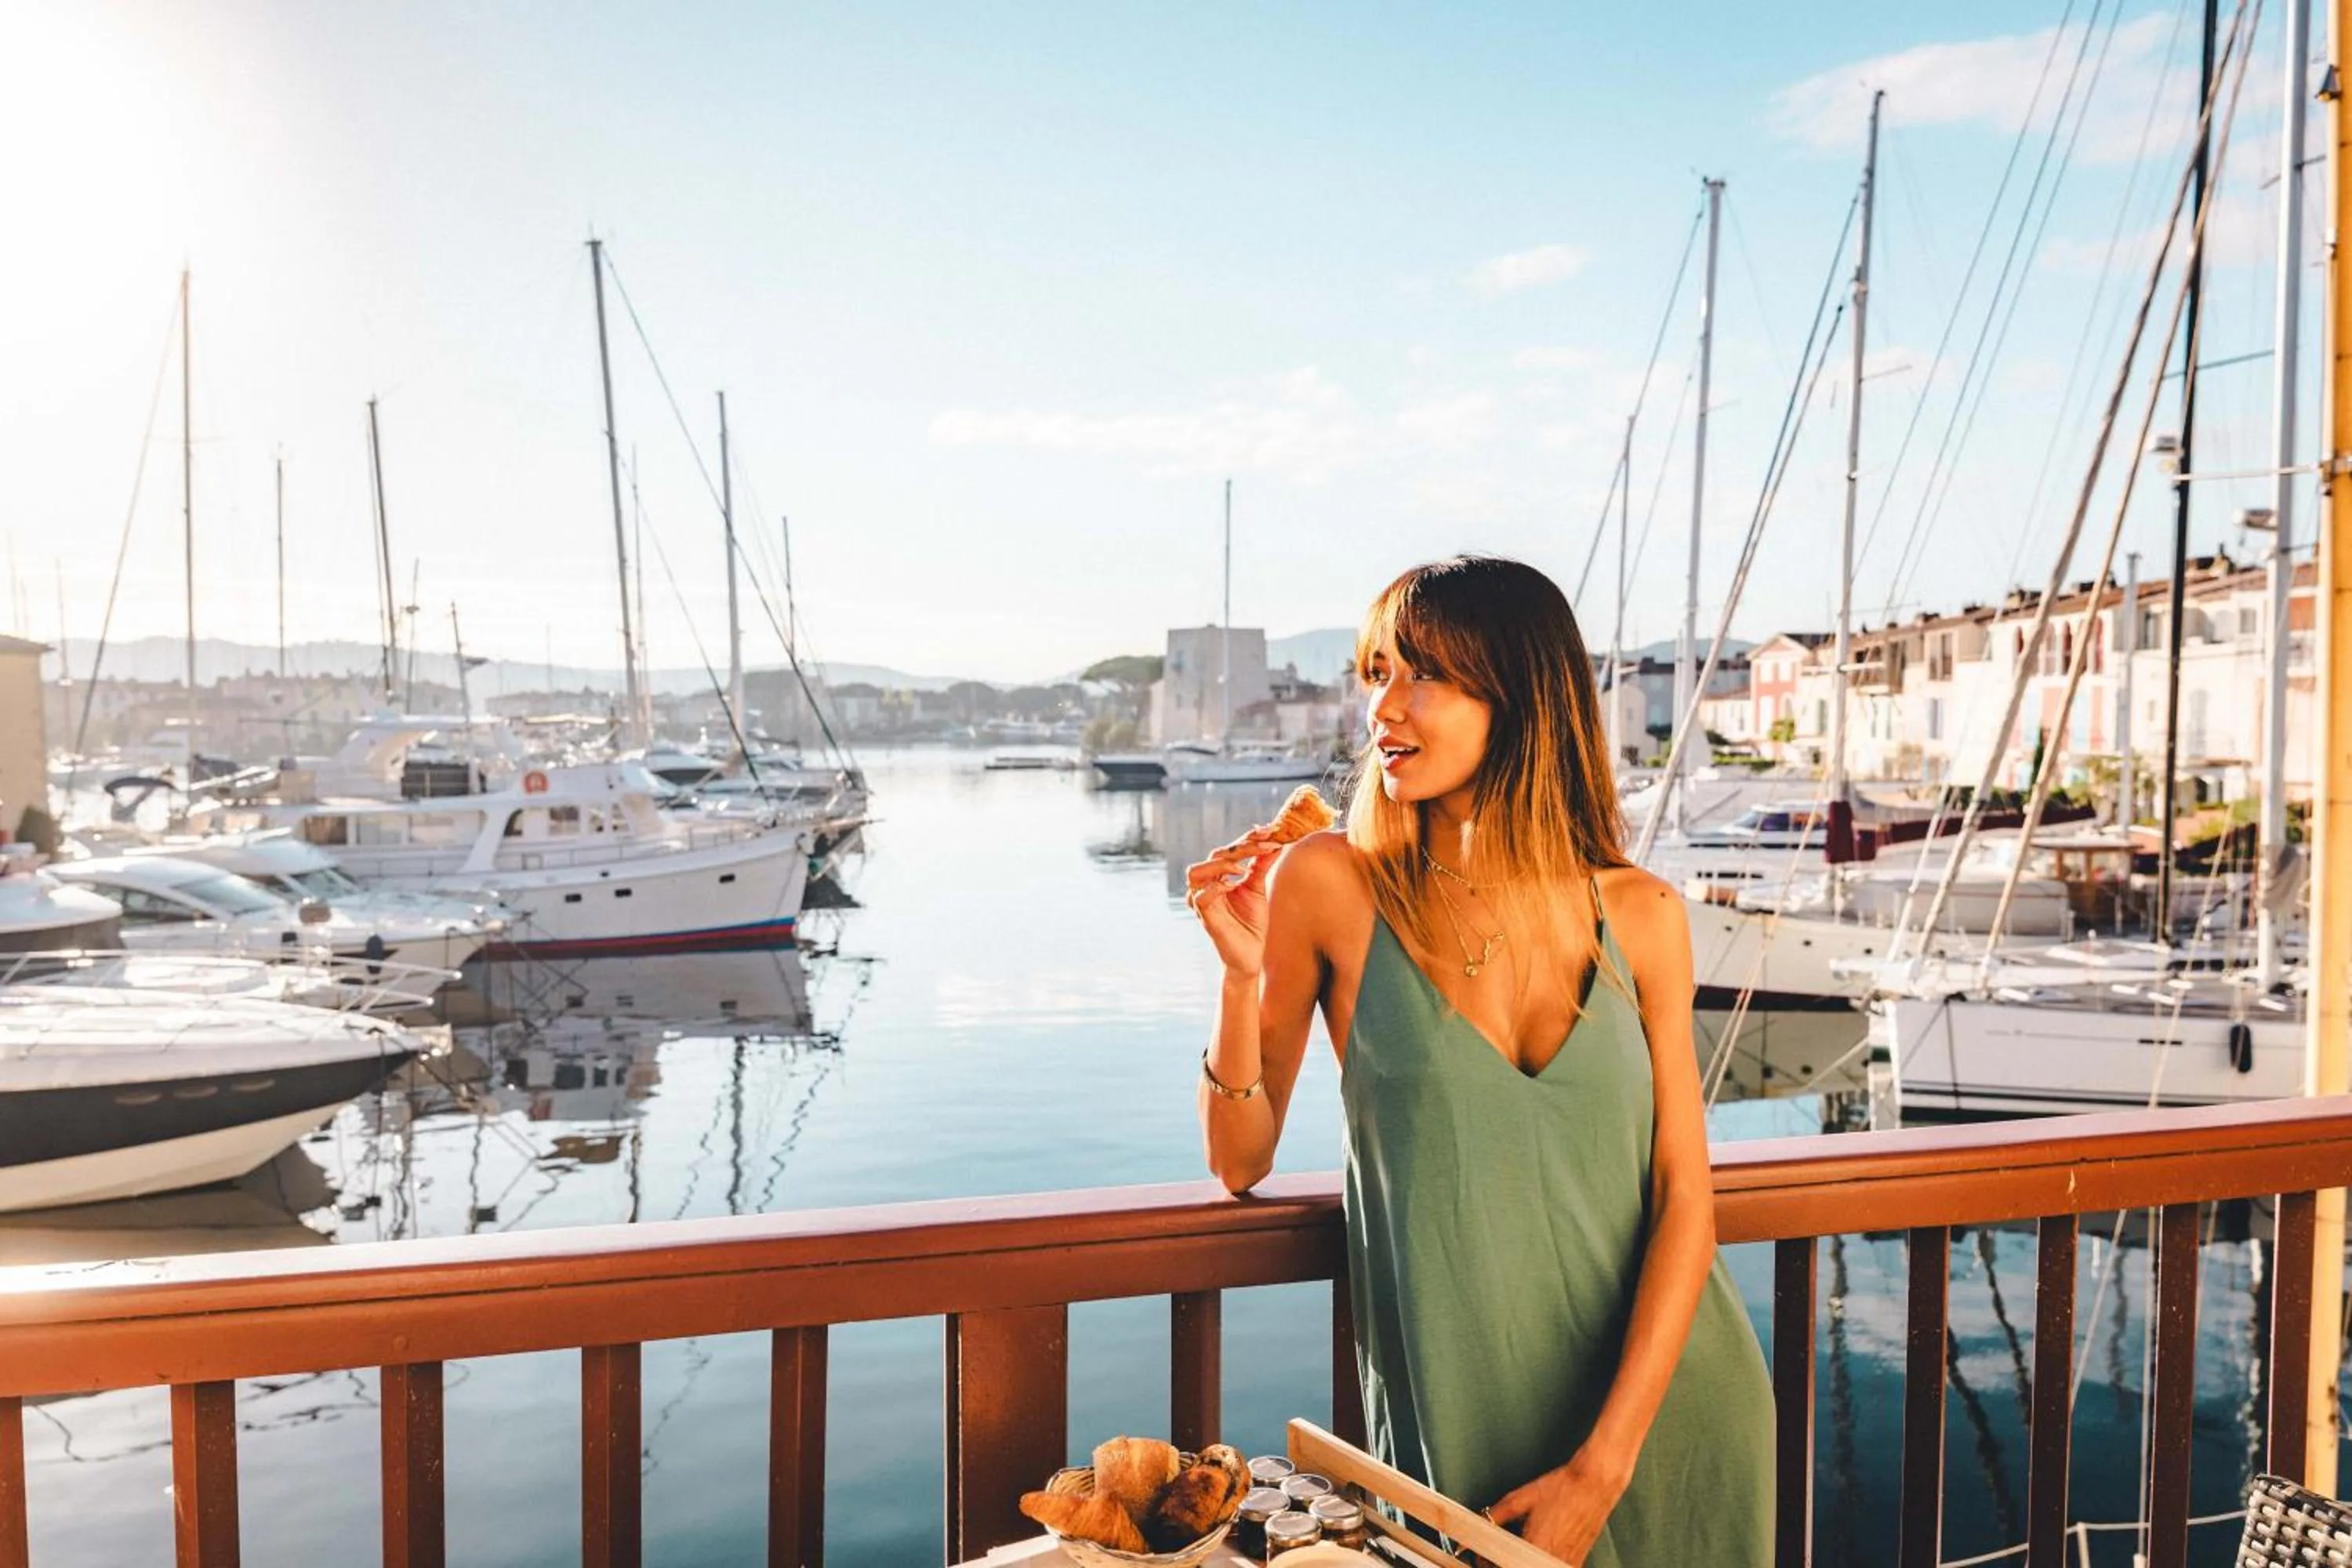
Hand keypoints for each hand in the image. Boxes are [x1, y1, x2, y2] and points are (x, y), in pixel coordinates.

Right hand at [1183, 829, 1280, 976]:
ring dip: (1221, 865)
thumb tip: (1275, 841)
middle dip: (1240, 847)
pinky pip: (1201, 897)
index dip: (1247, 839)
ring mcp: (1201, 901)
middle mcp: (1205, 886)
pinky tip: (1235, 885)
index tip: (1269, 829)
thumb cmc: (1251, 923)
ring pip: (1197, 872)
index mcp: (1217, 877)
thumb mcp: (1258, 888)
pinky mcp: (1204, 917)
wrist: (1251, 955)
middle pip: (1214, 856)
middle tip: (1265, 843)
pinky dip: (1217, 887)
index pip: (1228, 851)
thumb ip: (1261, 865)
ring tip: (1243, 867)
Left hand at [1486, 1444, 1632, 1564]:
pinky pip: (1549, 1567)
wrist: (1594, 1484)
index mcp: (1535, 1546)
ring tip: (1517, 1548)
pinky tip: (1537, 1548)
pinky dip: (1536, 1562)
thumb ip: (1495, 1516)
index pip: (1503, 1566)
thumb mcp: (1520, 1499)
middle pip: (1518, 1567)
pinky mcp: (1576, 1563)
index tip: (1484, 1554)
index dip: (1488, 1562)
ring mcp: (1565, 1564)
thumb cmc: (1561, 1488)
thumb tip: (1478, 1524)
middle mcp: (1551, 1559)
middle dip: (1502, 1563)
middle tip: (1494, 1553)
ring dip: (1519, 1563)